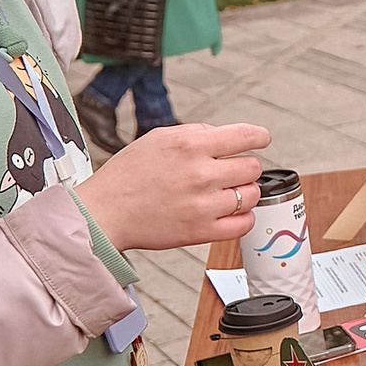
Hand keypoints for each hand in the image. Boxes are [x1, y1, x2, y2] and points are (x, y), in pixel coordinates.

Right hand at [74, 123, 270, 251]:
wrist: (104, 212)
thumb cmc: (128, 175)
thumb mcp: (159, 137)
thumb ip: (196, 133)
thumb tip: (226, 136)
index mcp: (190, 145)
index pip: (246, 136)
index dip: (259, 136)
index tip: (261, 139)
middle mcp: (200, 174)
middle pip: (253, 167)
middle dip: (244, 167)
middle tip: (229, 172)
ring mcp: (203, 205)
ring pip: (251, 195)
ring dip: (244, 192)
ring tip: (225, 193)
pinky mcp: (201, 232)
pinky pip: (244, 224)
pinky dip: (242, 217)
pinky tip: (229, 212)